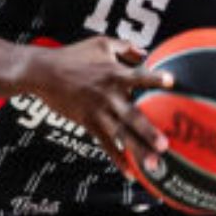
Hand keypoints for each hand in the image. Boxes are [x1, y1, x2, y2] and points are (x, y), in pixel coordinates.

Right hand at [23, 37, 172, 173]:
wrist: (43, 73)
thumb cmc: (72, 55)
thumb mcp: (100, 43)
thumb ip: (125, 47)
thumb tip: (145, 53)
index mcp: (115, 74)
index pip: (139, 76)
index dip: (154, 78)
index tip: (172, 82)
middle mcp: (109, 95)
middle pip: (131, 115)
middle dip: (148, 131)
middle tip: (164, 144)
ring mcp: (98, 111)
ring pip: (121, 134)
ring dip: (137, 150)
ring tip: (154, 164)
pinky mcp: (88, 123)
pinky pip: (105, 143)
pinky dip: (117, 158)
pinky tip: (129, 172)